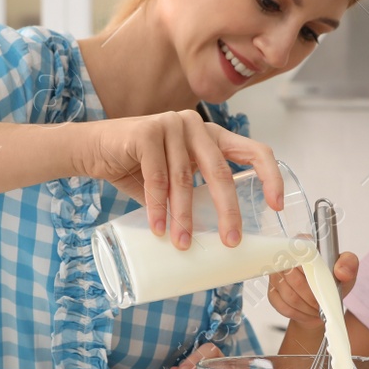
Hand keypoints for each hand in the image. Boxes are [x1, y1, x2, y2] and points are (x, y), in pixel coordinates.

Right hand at [71, 112, 280, 248]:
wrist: (92, 150)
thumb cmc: (137, 168)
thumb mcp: (174, 180)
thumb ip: (195, 194)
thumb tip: (219, 237)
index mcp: (212, 136)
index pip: (254, 151)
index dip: (271, 177)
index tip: (276, 206)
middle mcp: (196, 126)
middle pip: (220, 172)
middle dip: (227, 211)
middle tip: (230, 241)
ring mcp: (172, 124)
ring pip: (185, 180)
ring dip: (184, 216)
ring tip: (183, 243)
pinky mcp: (147, 132)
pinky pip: (157, 178)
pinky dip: (157, 207)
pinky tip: (159, 228)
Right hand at [267, 252, 358, 330]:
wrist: (322, 302)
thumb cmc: (333, 282)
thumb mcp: (347, 271)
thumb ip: (349, 265)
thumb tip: (340, 271)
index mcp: (304, 245)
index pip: (299, 251)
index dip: (309, 268)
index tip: (320, 281)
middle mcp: (286, 258)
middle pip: (294, 278)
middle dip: (312, 296)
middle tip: (323, 303)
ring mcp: (277, 276)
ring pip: (289, 295)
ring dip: (306, 306)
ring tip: (317, 308)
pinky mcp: (273, 292)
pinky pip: (283, 306)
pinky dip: (298, 313)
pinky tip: (307, 312)